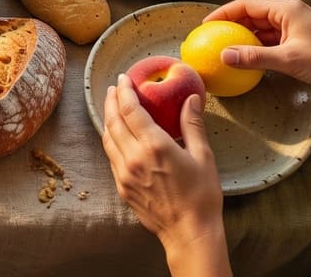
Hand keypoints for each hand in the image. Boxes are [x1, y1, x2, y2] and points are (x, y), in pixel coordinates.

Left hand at [102, 75, 225, 257]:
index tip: (123, 78)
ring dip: (108, 119)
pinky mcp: (122, 187)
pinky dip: (111, 139)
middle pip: (113, 121)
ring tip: (112, 106)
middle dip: (111, 100)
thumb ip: (192, 125)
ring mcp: (124, 173)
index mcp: (155, 146)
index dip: (124, 91)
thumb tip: (191, 98)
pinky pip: (111, 156)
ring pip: (108, 138)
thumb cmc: (201, 196)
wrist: (189, 233)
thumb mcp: (202, 157)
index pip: (131, 110)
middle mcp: (134, 158)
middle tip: (114, 88)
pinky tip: (117, 135)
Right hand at [205, 0, 310, 93]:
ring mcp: (294, 26)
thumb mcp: (287, 59)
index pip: (247, 4)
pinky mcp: (298, 40)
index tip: (206, 25)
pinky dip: (257, 46)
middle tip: (212, 37)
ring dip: (244, 37)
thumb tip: (223, 55)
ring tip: (225, 47)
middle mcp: (289, 13)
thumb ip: (253, 57)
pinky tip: (246, 57)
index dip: (224, 13)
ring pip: (261, 27)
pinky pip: (271, 39)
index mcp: (286, 9)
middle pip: (252, 14)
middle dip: (232, 24)